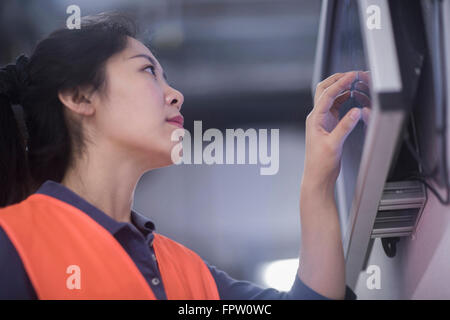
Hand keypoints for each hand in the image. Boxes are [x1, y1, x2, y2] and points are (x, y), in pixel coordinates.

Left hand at [302, 71, 368, 194]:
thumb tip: (355, 112)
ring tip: (355, 83)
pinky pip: (336, 107)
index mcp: (315, 119)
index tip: (352, 75)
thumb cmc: (320, 164)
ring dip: (342, 89)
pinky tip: (353, 98)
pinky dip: (345, 100)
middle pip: (324, 90)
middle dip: (338, 79)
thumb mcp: (334, 145)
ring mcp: (322, 120)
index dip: (341, 83)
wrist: (318, 176)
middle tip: (352, 74)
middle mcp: (317, 117)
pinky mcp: (328, 125)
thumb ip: (344, 127)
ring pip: (331, 97)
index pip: (328, 94)